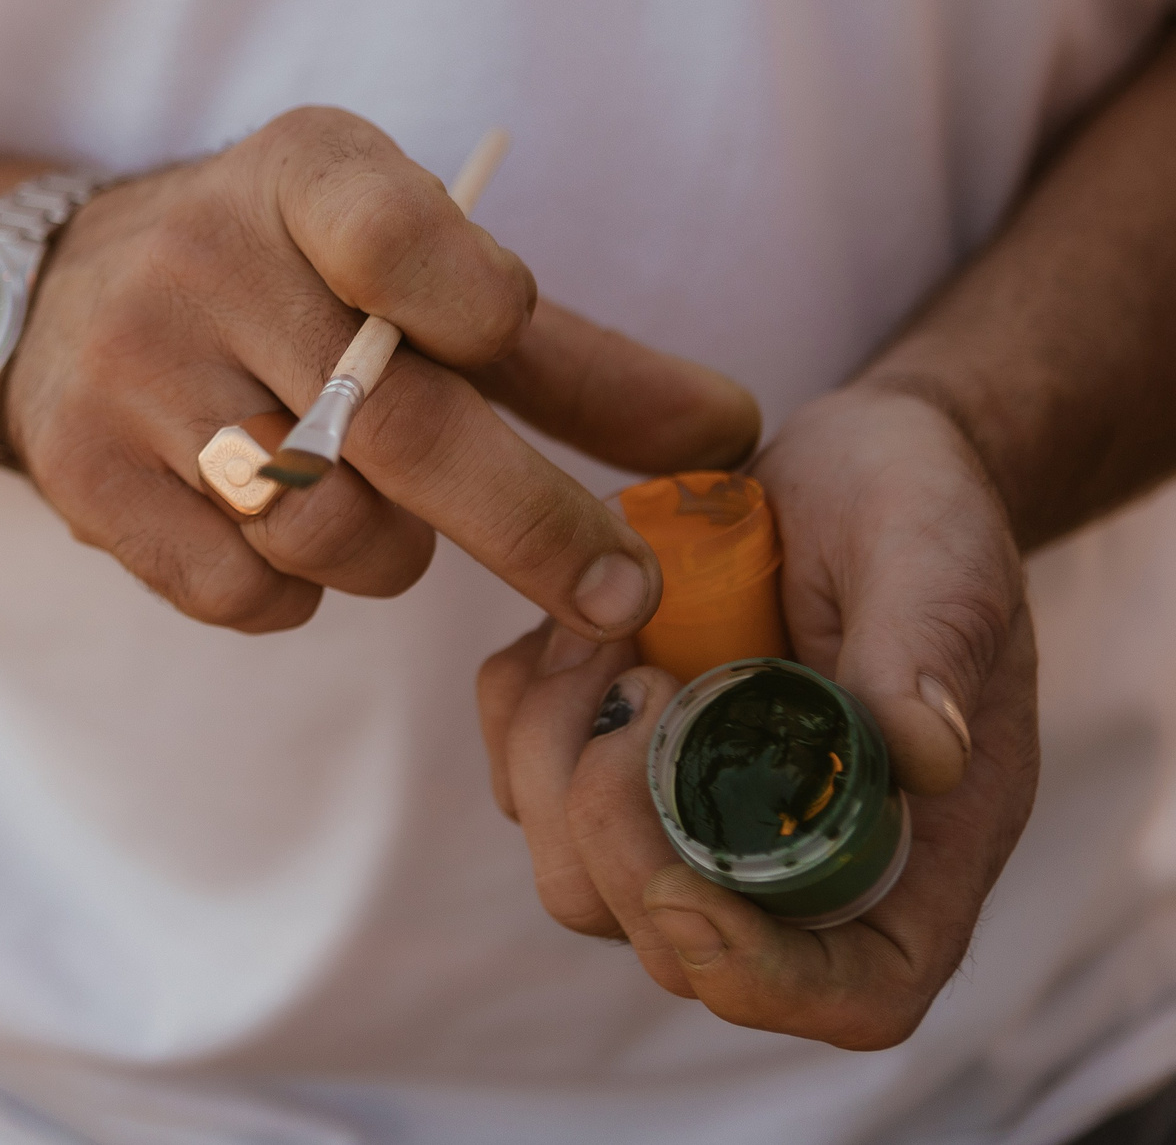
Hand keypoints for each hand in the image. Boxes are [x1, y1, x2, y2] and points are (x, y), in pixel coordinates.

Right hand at [2, 107, 760, 633]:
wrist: (54, 299)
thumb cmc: (284, 284)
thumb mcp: (409, 270)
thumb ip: (565, 357)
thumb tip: (732, 438)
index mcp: (300, 176)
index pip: (397, 236)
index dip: (475, 305)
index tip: (509, 342)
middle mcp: (202, 261)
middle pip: (395, 424)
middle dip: (532, 525)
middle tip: (622, 592)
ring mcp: (131, 373)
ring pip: (325, 526)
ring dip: (389, 554)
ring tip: (373, 510)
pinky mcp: (84, 477)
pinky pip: (244, 590)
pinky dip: (294, 593)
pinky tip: (281, 539)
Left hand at [477, 384, 1038, 1047]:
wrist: (838, 464)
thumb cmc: (915, 510)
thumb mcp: (939, 555)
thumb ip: (930, 650)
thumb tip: (921, 756)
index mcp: (910, 850)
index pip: (850, 995)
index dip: (758, 974)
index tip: (682, 882)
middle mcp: (793, 862)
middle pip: (670, 947)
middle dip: (618, 828)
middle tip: (644, 676)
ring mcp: (687, 822)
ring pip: (571, 873)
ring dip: (560, 751)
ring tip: (617, 629)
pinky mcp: (609, 762)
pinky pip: (518, 777)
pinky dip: (525, 703)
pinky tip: (585, 624)